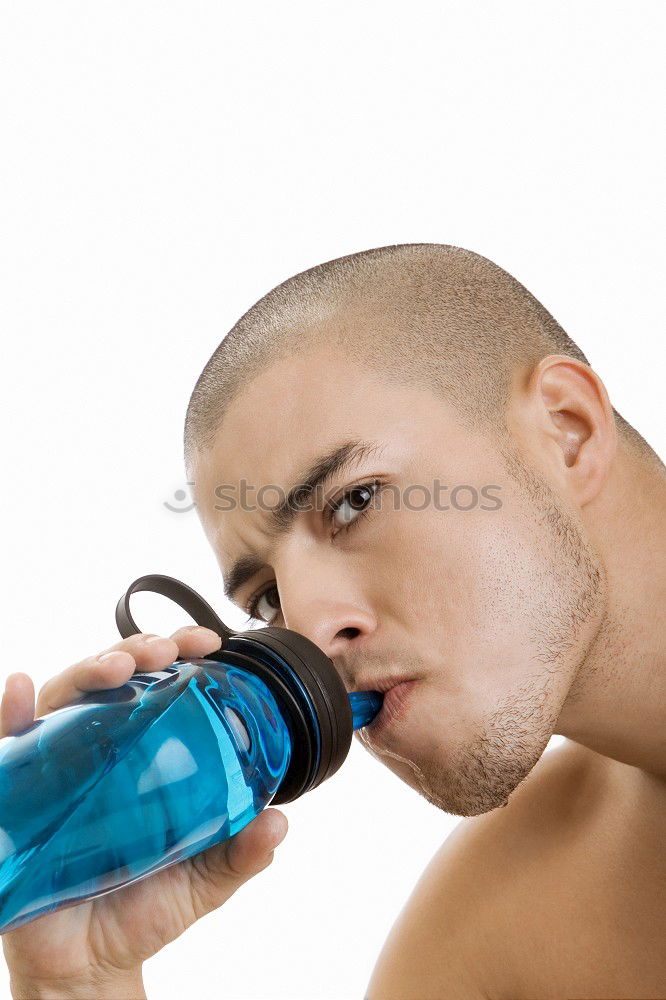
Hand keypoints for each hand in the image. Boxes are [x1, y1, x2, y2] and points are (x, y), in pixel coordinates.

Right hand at [1, 629, 288, 992]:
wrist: (90, 964)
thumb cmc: (143, 909)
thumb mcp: (203, 879)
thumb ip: (240, 853)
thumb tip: (278, 823)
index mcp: (144, 754)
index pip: (159, 686)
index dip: (180, 654)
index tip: (208, 643)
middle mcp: (100, 747)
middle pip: (112, 679)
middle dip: (138, 651)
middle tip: (165, 651)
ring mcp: (58, 765)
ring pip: (65, 696)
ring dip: (88, 670)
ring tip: (117, 666)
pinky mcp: (19, 792)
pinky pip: (8, 743)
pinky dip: (11, 711)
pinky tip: (20, 691)